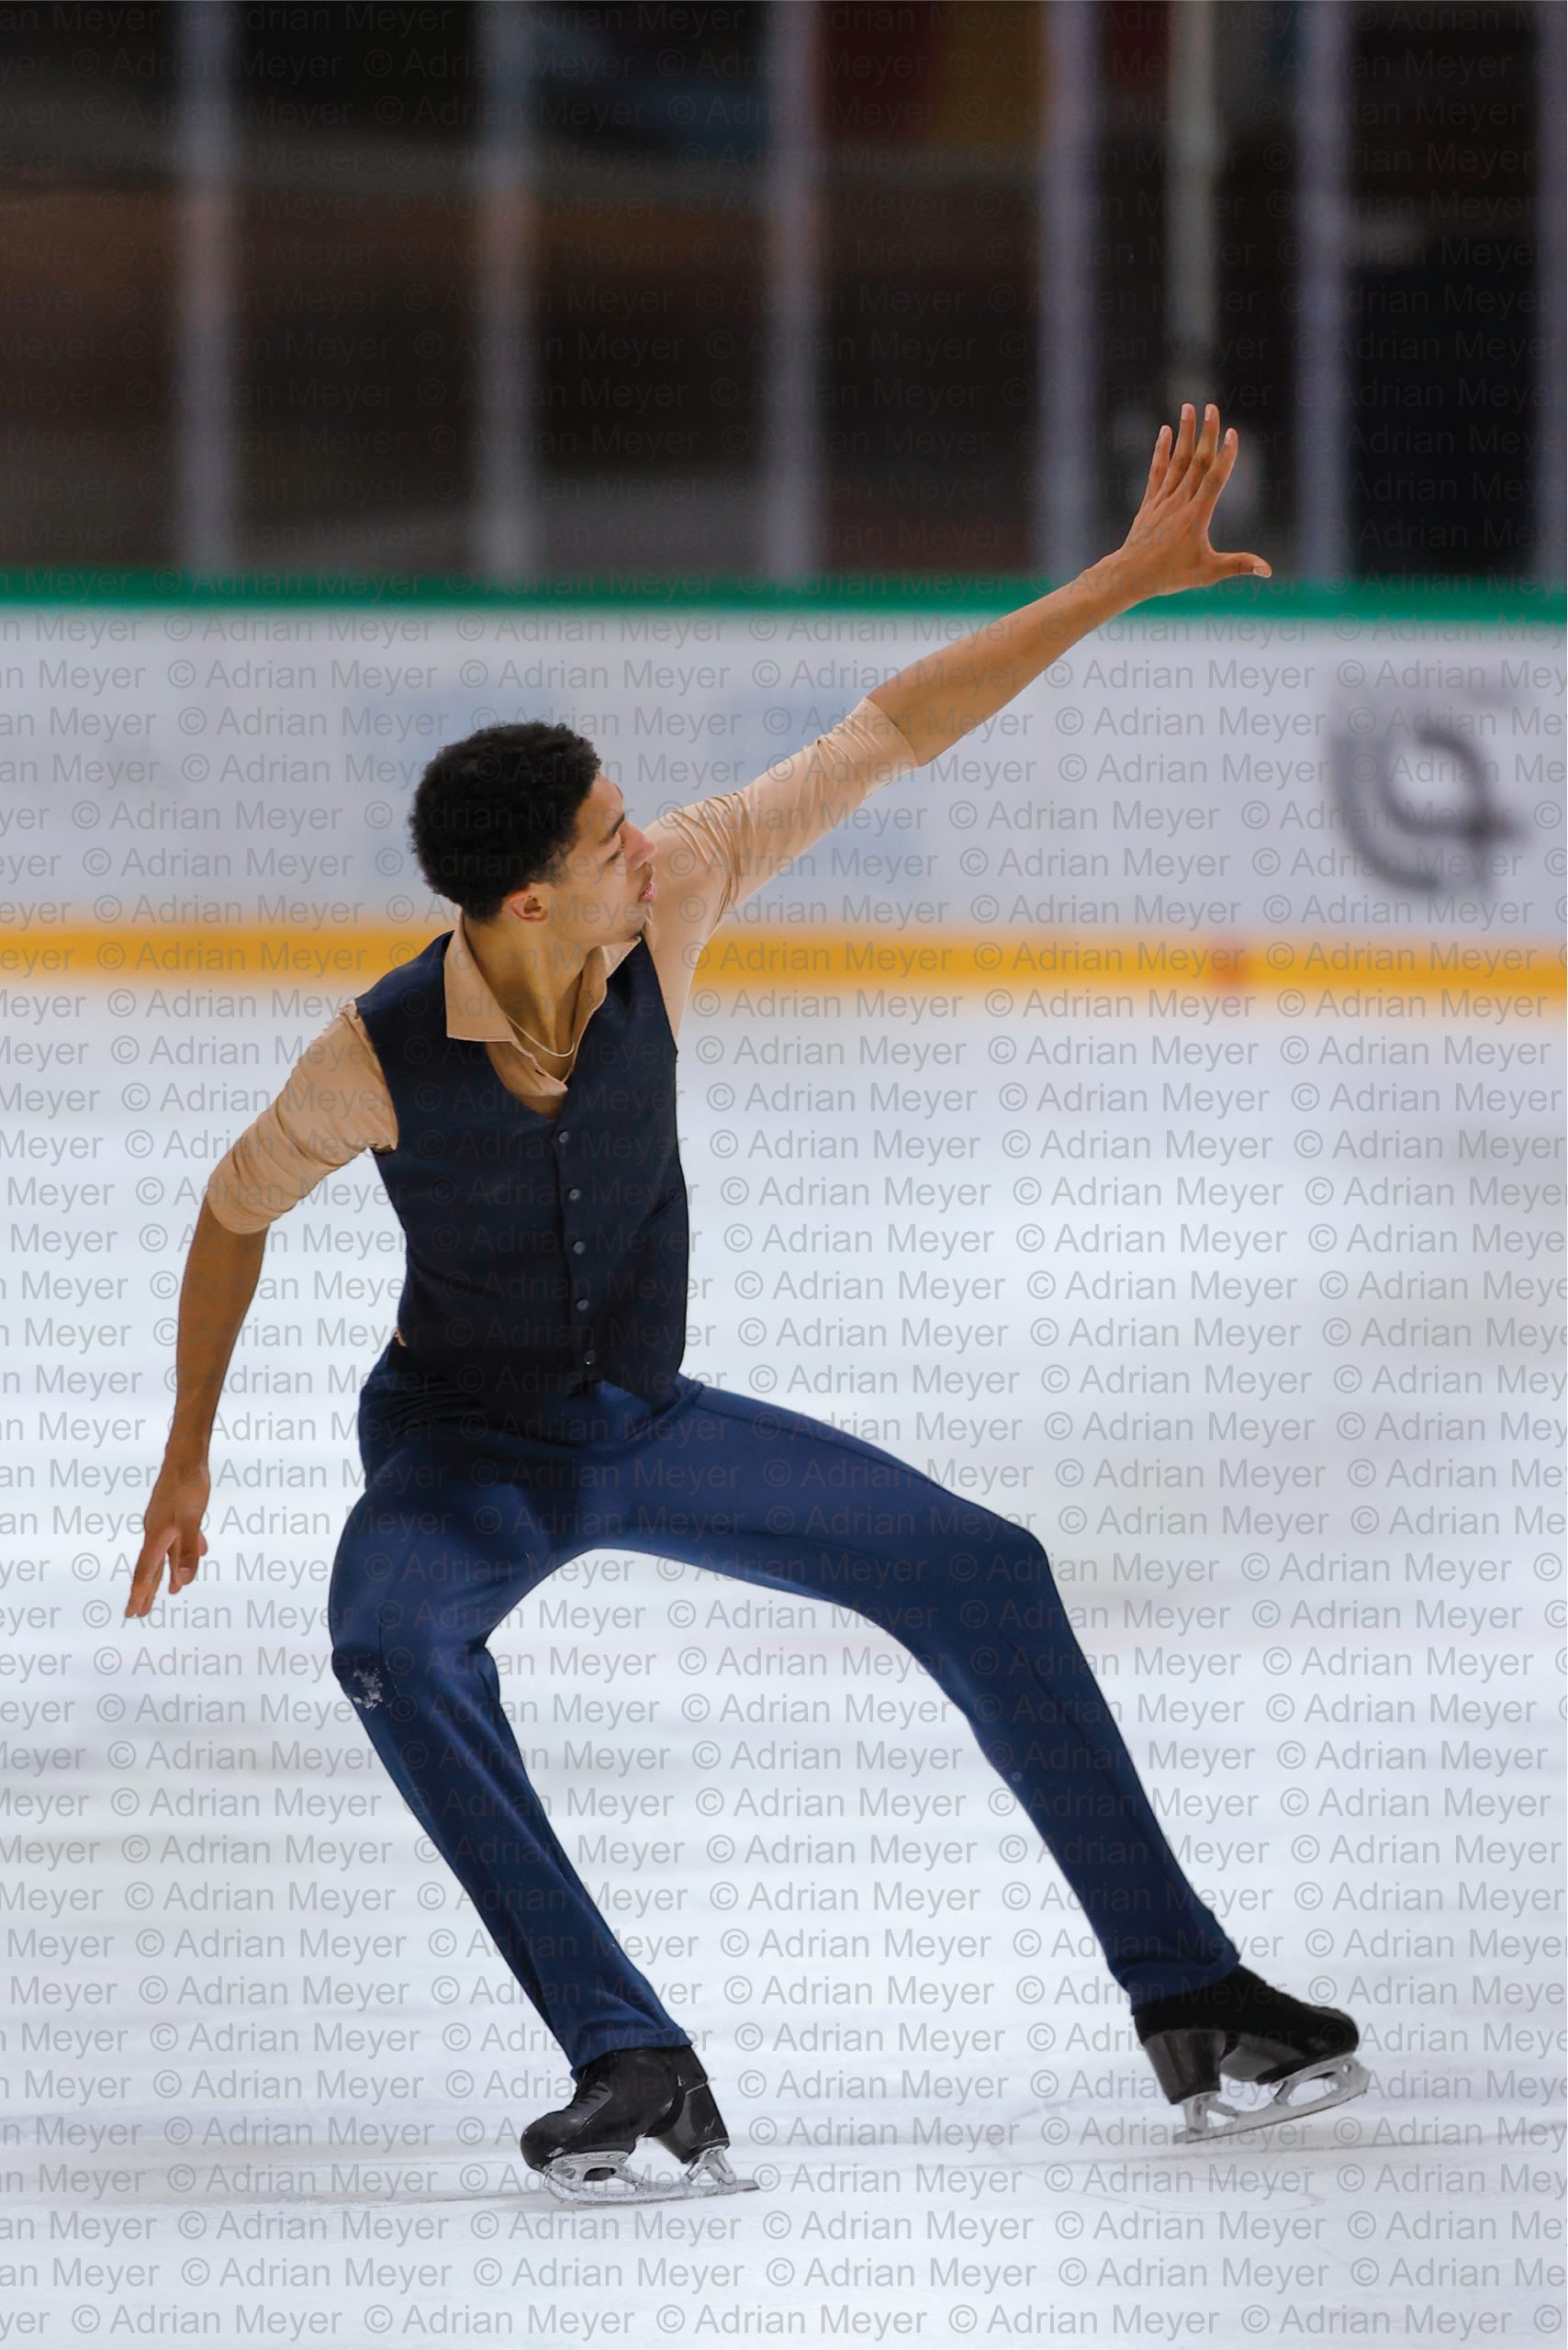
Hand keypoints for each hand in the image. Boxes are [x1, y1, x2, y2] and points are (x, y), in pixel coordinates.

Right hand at [125, 1452, 209, 1618]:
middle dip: (147, 1591)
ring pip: (166, 1554)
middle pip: (151, 1568)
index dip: (140, 1594)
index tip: (132, 1613)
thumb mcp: (191, 1520)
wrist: (186, 1456)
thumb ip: (188, 1550)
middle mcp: (156, 1532)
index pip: (145, 1573)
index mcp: (156, 1536)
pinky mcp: (175, 1513)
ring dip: (169, 1573)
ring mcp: (164, 1522)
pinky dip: (184, 1550)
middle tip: (139, 1613)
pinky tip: (198, 1551)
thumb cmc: (188, 1485)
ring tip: (173, 1590)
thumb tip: (185, 1581)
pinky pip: (178, 1539)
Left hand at [1109, 402, 1270, 601]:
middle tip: (1212, 407)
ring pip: (1177, 460)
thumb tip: (1268, 571)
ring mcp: (1163, 499)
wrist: (1130, 575)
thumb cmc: (1171, 576)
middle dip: (1206, 433)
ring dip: (1184, 433)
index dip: (1226, 455)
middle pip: (1197, 461)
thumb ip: (1238, 566)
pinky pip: (1157, 471)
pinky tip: (1165, 432)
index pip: (1215, 479)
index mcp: (1197, 515)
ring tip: (1188, 407)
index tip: (1233, 433)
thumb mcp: (1208, 573)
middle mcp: (1180, 501)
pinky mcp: (1150, 502)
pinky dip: (1161, 451)